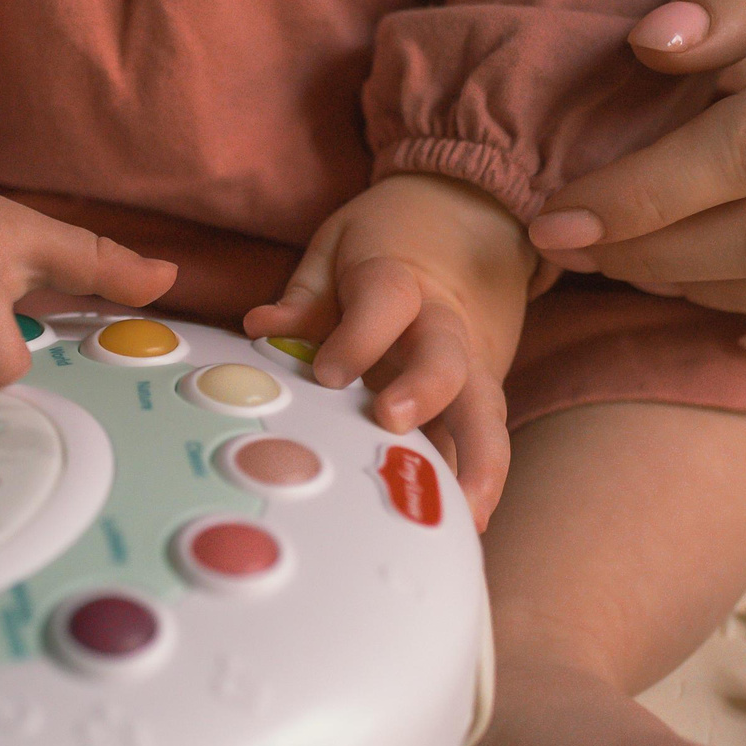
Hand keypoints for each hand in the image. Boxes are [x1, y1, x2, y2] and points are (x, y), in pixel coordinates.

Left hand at [245, 174, 531, 522]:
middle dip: (425, 391)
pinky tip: (463, 527)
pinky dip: (475, 481)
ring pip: (484, 410)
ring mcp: (469, 363)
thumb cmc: (389, 238)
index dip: (358, 336)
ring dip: (478, 461)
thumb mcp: (339, 245)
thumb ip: (304, 292)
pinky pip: (481, 439)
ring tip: (465, 517)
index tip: (326, 371)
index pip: (386, 301)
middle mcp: (441, 324)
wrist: (468, 217)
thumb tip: (261, 326)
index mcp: (400, 280)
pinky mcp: (480, 393)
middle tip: (393, 422)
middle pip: (446, 359)